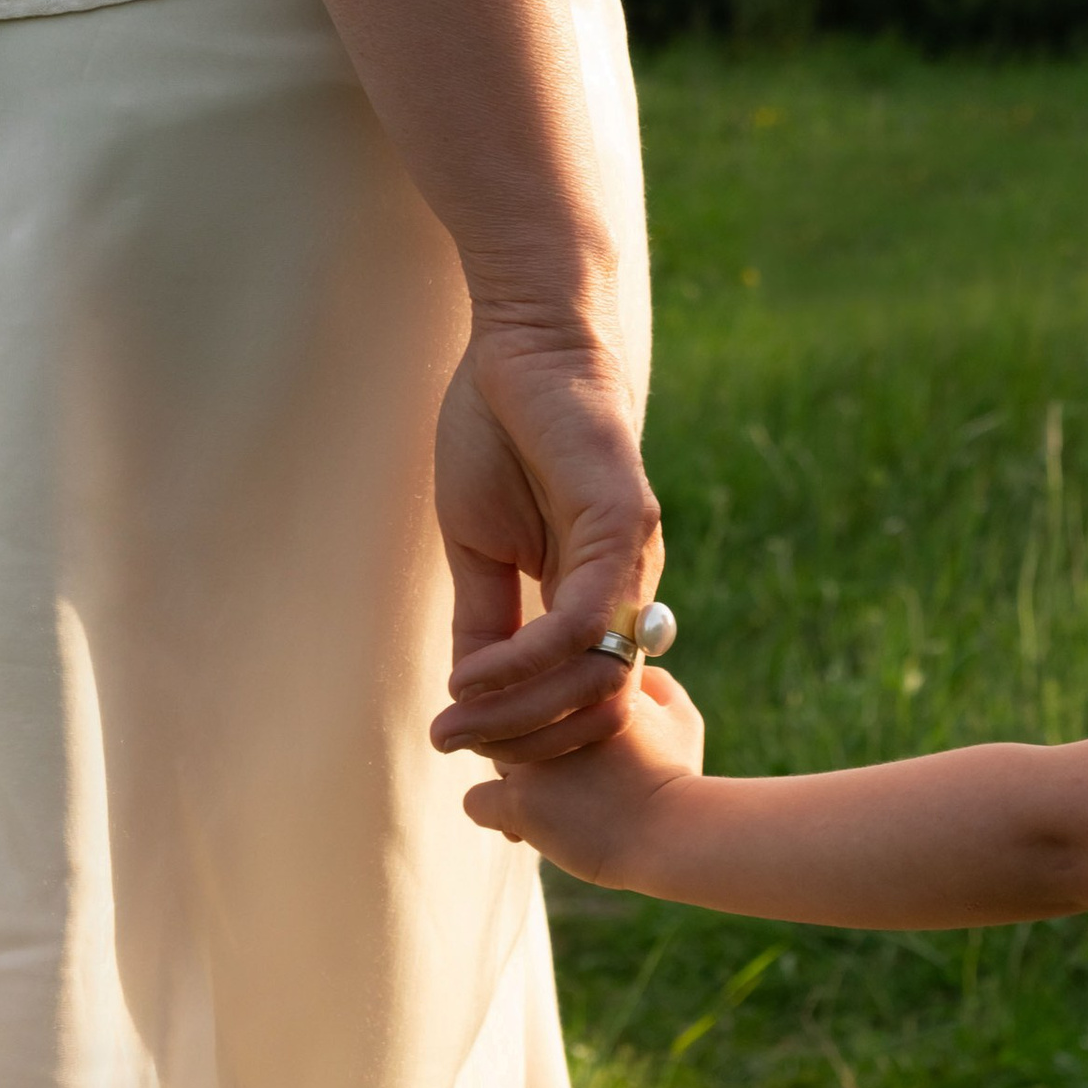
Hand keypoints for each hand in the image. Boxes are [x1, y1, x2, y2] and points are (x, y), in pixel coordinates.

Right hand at [429, 317, 662, 759]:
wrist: (522, 343)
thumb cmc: (500, 433)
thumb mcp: (480, 547)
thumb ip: (487, 619)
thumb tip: (470, 695)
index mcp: (601, 595)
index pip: (585, 697)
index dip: (530, 734)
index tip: (462, 742)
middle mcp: (630, 587)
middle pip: (598, 704)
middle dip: (526, 741)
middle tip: (455, 744)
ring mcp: (632, 558)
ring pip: (597, 675)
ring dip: (523, 713)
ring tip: (456, 717)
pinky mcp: (621, 525)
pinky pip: (582, 621)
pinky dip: (527, 661)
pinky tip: (472, 673)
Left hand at [464, 665, 705, 878]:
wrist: (673, 835)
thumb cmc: (677, 779)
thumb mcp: (681, 718)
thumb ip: (656, 687)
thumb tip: (637, 680)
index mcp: (585, 684)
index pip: (538, 681)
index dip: (552, 713)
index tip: (570, 739)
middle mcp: (550, 711)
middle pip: (511, 718)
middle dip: (530, 745)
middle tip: (564, 779)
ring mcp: (530, 755)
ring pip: (492, 757)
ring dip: (515, 779)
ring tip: (550, 809)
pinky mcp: (518, 799)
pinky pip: (477, 801)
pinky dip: (496, 814)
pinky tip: (525, 827)